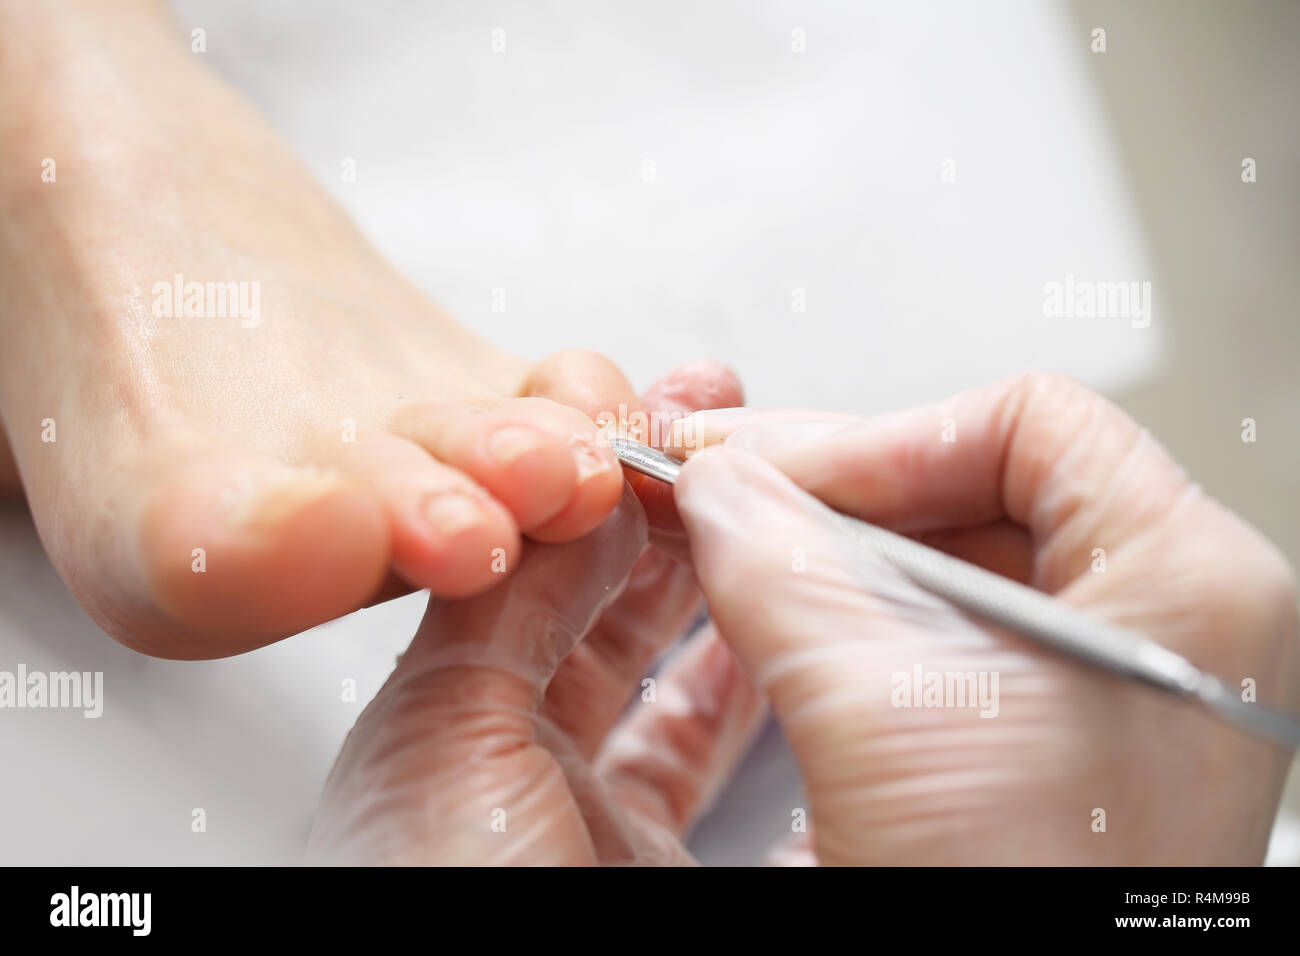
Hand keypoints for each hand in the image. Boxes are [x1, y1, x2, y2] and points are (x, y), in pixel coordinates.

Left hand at [307, 370, 763, 864]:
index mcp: (445, 724)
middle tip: (737, 440)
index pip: (533, 569)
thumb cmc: (427, 910)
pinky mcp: (650, 860)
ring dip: (719, 589)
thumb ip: (502, 611)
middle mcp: (511, 763)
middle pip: (608, 609)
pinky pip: (704, 755)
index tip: (662, 423)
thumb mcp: (445, 742)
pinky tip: (782, 639)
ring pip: (669, 675)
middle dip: (670, 515)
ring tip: (774, 510)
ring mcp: (589, 815)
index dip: (597, 488)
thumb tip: (556, 490)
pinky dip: (747, 691)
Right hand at [674, 373, 1298, 863]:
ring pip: (948, 559)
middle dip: (834, 492)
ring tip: (734, 551)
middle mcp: (1162, 627)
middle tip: (725, 490)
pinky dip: (848, 615)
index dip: (888, 434)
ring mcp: (1104, 686)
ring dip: (829, 555)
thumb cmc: (1029, 899)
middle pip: (980, 485)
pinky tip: (777, 620)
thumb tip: (719, 482)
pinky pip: (937, 631)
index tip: (781, 472)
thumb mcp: (886, 709)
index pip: (1031, 423)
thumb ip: (783, 563)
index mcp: (1186, 588)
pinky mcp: (1045, 735)